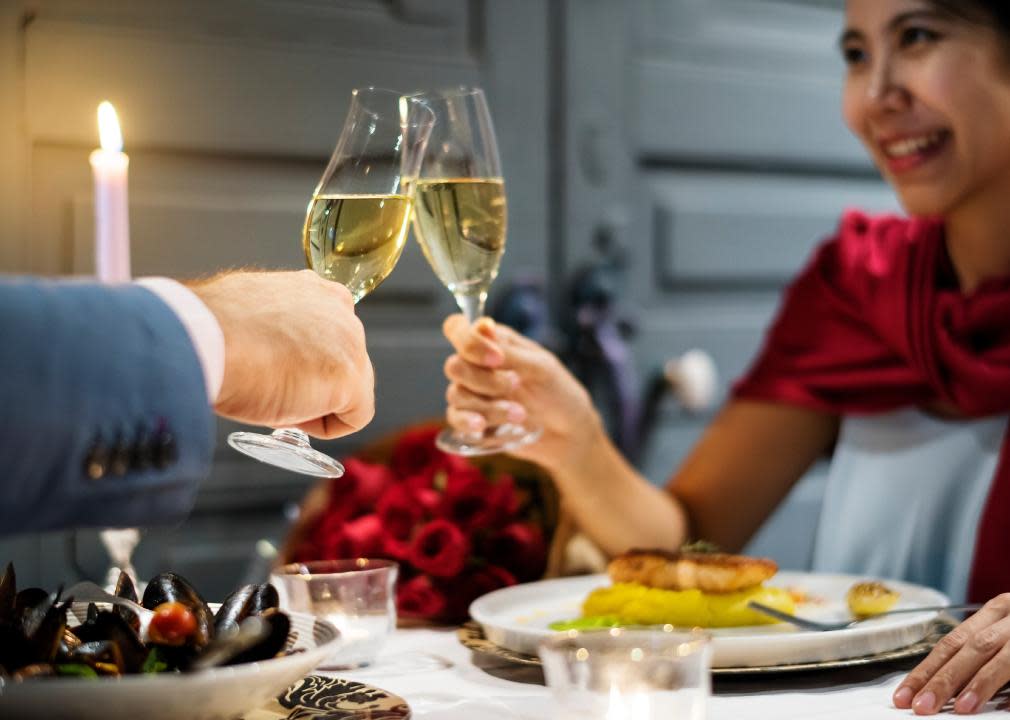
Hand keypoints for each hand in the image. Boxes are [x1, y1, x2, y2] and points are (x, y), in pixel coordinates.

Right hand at [190, 269, 373, 437]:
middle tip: (267, 385)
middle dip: (310, 383)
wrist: (198, 342)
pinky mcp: (350, 377)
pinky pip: (354, 418)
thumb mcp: (252, 315)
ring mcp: (350, 342)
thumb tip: (270, 345)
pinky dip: (323, 427)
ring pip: (349, 391)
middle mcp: (341, 309)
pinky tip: (288, 411)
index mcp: (316, 290)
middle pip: (341, 364)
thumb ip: (278, 325)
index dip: (300, 363)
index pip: (328, 338)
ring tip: (271, 394)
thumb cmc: (211, 331)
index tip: (270, 368)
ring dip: (314, 403)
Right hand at [442, 314, 600, 470]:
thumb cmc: (557, 391)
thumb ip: (508, 351)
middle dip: (485, 380)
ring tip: (520, 414)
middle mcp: (476, 365)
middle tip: (516, 384)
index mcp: (492, 342)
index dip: (467, 341)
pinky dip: (468, 422)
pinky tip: (484, 426)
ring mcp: (471, 393)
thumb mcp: (540, 367)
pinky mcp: (471, 420)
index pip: (457, 328)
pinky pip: (455, 419)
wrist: (567, 432)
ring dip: (488, 406)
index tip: (495, 359)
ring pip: (456, 395)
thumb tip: (482, 326)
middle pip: (454, 366)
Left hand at [893, 594, 1009, 714]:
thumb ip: (978, 658)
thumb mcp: (1004, 635)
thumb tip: (945, 689)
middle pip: (969, 648)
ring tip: (959, 708)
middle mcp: (1008, 617)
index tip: (904, 695)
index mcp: (994, 612)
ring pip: (998, 658)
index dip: (925, 670)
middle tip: (922, 706)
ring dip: (977, 684)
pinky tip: (1003, 706)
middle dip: (943, 679)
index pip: (949, 643)